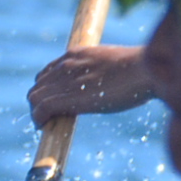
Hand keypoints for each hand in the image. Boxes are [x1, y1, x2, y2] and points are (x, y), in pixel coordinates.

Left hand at [30, 46, 153, 121]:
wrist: (145, 70)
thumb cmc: (142, 70)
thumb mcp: (118, 64)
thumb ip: (107, 72)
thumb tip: (119, 84)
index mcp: (78, 53)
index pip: (49, 70)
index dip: (47, 88)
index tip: (53, 101)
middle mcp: (67, 63)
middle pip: (38, 85)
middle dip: (40, 102)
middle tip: (49, 117)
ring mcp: (65, 79)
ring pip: (35, 96)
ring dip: (36, 112)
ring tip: (46, 124)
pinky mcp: (68, 96)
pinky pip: (41, 108)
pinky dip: (38, 119)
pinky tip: (44, 127)